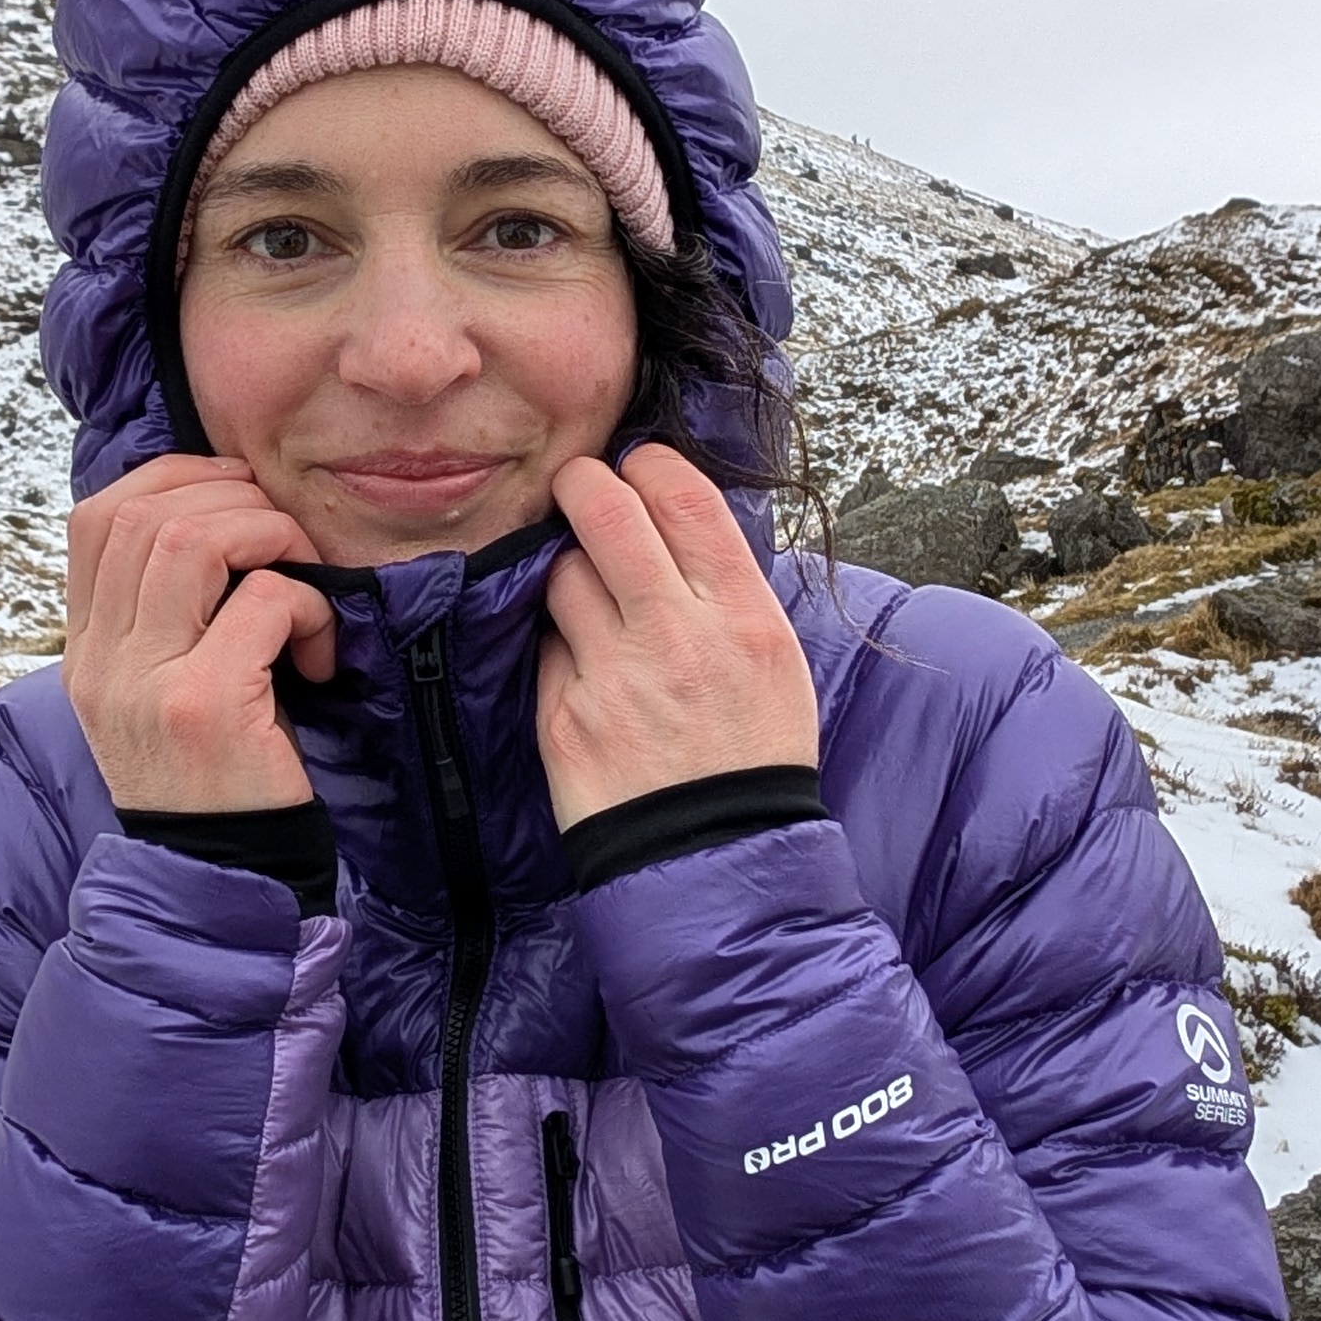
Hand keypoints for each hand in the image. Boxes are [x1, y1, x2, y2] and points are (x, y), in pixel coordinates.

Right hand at [63, 455, 340, 814]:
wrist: (223, 881)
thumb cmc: (218, 779)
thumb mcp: (165, 694)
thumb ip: (167, 618)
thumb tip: (221, 515)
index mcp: (87, 652)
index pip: (95, 517)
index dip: (171, 479)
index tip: (235, 495)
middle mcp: (102, 662)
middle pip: (146, 514)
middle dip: (235, 501)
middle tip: (285, 541)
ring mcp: (146, 682)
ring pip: (196, 538)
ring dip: (269, 537)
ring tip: (302, 580)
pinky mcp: (206, 706)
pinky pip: (264, 599)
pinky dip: (308, 607)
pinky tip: (318, 655)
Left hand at [534, 444, 818, 827]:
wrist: (717, 856)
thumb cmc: (753, 754)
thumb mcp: (774, 658)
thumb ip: (726, 587)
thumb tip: (675, 521)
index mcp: (738, 615)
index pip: (681, 495)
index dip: (647, 463)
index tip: (636, 467)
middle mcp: (673, 635)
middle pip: (603, 512)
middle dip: (582, 484)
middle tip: (578, 488)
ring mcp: (610, 676)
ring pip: (561, 575)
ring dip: (570, 573)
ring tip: (592, 600)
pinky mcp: (561, 715)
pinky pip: (546, 646)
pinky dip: (560, 645)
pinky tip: (587, 669)